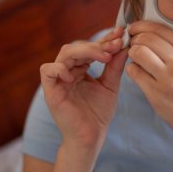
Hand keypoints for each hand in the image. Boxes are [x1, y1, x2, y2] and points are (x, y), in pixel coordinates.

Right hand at [40, 27, 127, 154]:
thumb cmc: (98, 114)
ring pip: (65, 54)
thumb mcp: (110, 86)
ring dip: (86, 51)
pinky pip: (47, 71)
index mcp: (81, 69)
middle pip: (78, 47)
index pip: (91, 48)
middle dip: (98, 44)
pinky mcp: (50, 91)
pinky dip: (60, 68)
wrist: (90, 138)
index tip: (122, 34)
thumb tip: (124, 46)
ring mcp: (58, 80)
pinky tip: (76, 75)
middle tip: (116, 45)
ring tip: (104, 56)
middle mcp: (68, 71)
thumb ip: (115, 66)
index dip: (105, 39)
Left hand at [126, 21, 172, 134]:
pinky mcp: (156, 93)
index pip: (159, 28)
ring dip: (132, 53)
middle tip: (133, 45)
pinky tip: (138, 73)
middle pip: (145, 38)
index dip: (141, 26)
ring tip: (136, 59)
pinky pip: (134, 72)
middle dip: (135, 40)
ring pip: (137, 52)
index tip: (135, 29)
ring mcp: (167, 78)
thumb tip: (147, 30)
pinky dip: (132, 70)